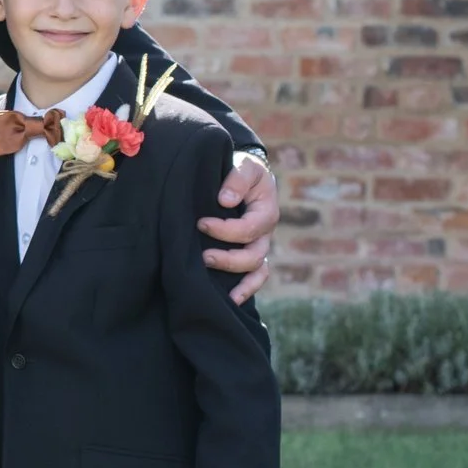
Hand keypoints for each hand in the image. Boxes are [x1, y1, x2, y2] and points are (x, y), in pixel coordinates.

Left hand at [200, 150, 277, 305]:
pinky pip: (255, 278)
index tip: (201, 224)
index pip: (250, 228)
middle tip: (204, 256)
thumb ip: (237, 178)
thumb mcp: (244, 166)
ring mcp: (257, 246)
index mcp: (266, 212)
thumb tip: (225, 200)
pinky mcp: (248, 254)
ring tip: (211, 280)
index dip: (226, 230)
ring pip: (255, 271)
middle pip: (253, 256)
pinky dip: (245, 291)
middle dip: (228, 259)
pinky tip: (230, 301)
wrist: (240, 174)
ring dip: (235, 279)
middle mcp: (264, 234)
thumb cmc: (241, 170)